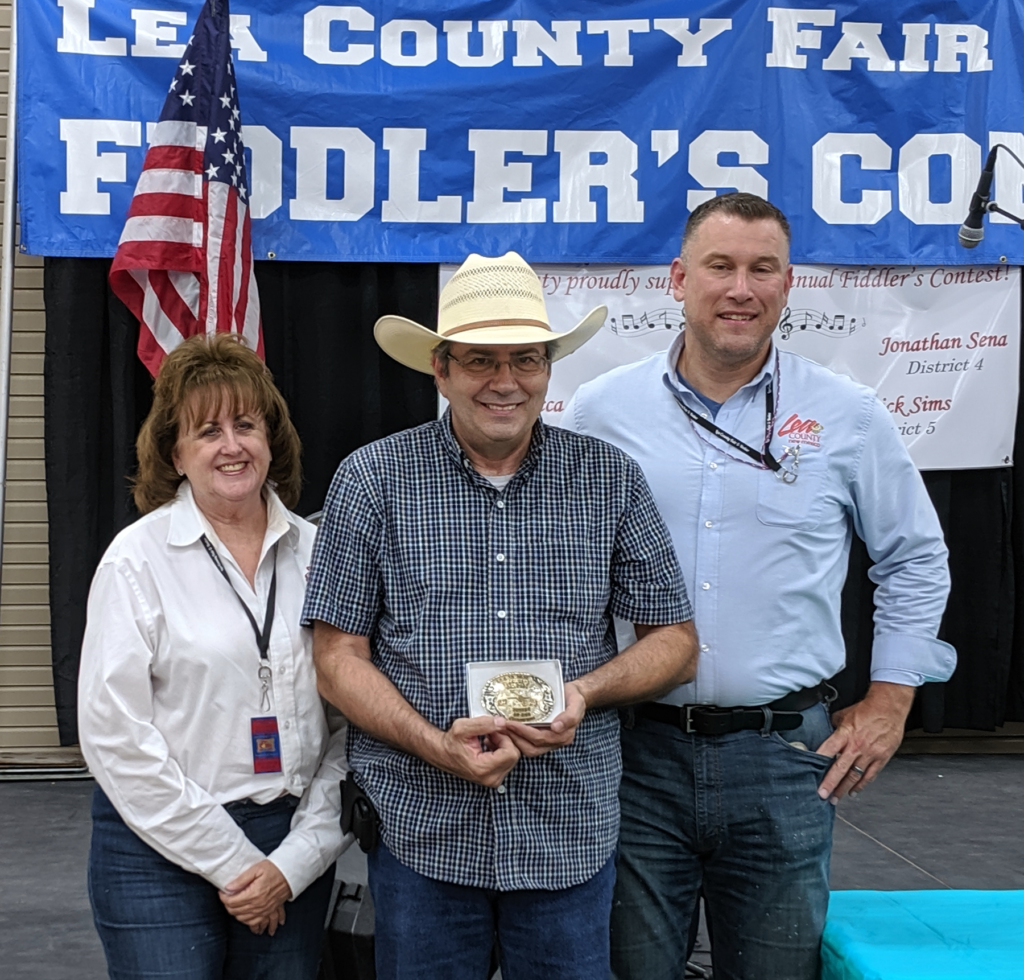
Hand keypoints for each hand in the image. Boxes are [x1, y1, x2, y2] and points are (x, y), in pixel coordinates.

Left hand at [220, 860, 292, 934]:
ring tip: (233, 905)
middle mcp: (258, 905)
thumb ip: (241, 879)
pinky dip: (247, 922)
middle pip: (236, 911)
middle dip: (228, 905)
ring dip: (236, 914)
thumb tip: (228, 888)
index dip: (223, 897)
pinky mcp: (269, 911)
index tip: (222, 892)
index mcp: (254, 894)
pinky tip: (244, 917)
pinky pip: (255, 922)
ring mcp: (264, 910)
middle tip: (226, 897)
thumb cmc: (274, 868)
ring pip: (243, 918)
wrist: (291, 873)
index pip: (232, 902)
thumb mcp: (256, 868)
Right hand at [434, 715, 520, 786]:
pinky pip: (507, 761)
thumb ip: (483, 724)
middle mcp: (490, 778)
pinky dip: (501, 751)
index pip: (510, 753)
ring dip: (503, 745)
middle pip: (513, 756)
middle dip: (504, 740)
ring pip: (512, 758)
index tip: (493, 732)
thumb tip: (502, 722)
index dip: (504, 738)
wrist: (443, 753)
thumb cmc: (451, 742)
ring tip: (487, 739)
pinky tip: (489, 745)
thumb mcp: (463, 727)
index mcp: (483, 769)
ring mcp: (493, 780)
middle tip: (490, 733)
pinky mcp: (494, 777)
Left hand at [503, 683, 586, 757]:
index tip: (509, 722)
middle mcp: (555, 742)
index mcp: (564, 736)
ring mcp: (548, 742)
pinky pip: (526, 744)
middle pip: (531, 748)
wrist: (573, 695)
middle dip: (514, 738)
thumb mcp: (577, 703)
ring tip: (500, 728)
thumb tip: (556, 728)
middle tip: (500, 726)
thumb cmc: (574, 698)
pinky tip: (505, 729)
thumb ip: (570, 716)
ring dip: (513, 740)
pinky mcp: (541, 738)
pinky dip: (515, 739)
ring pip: (527, 749)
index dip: (523, 732)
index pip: (540, 738)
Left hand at [816, 682, 914, 804]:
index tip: (811, 774)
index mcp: (845, 734)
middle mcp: (856, 746)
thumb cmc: (867, 710)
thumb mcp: (844, 714)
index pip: (828, 750)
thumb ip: (834, 726)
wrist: (889, 708)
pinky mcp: (881, 758)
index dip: (818, 762)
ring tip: (835, 798)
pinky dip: (861, 785)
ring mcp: (870, 754)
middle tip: (822, 795)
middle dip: (830, 783)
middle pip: (840, 768)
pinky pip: (870, 775)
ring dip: (844, 788)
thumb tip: (826, 732)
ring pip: (854, 776)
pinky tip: (854, 791)